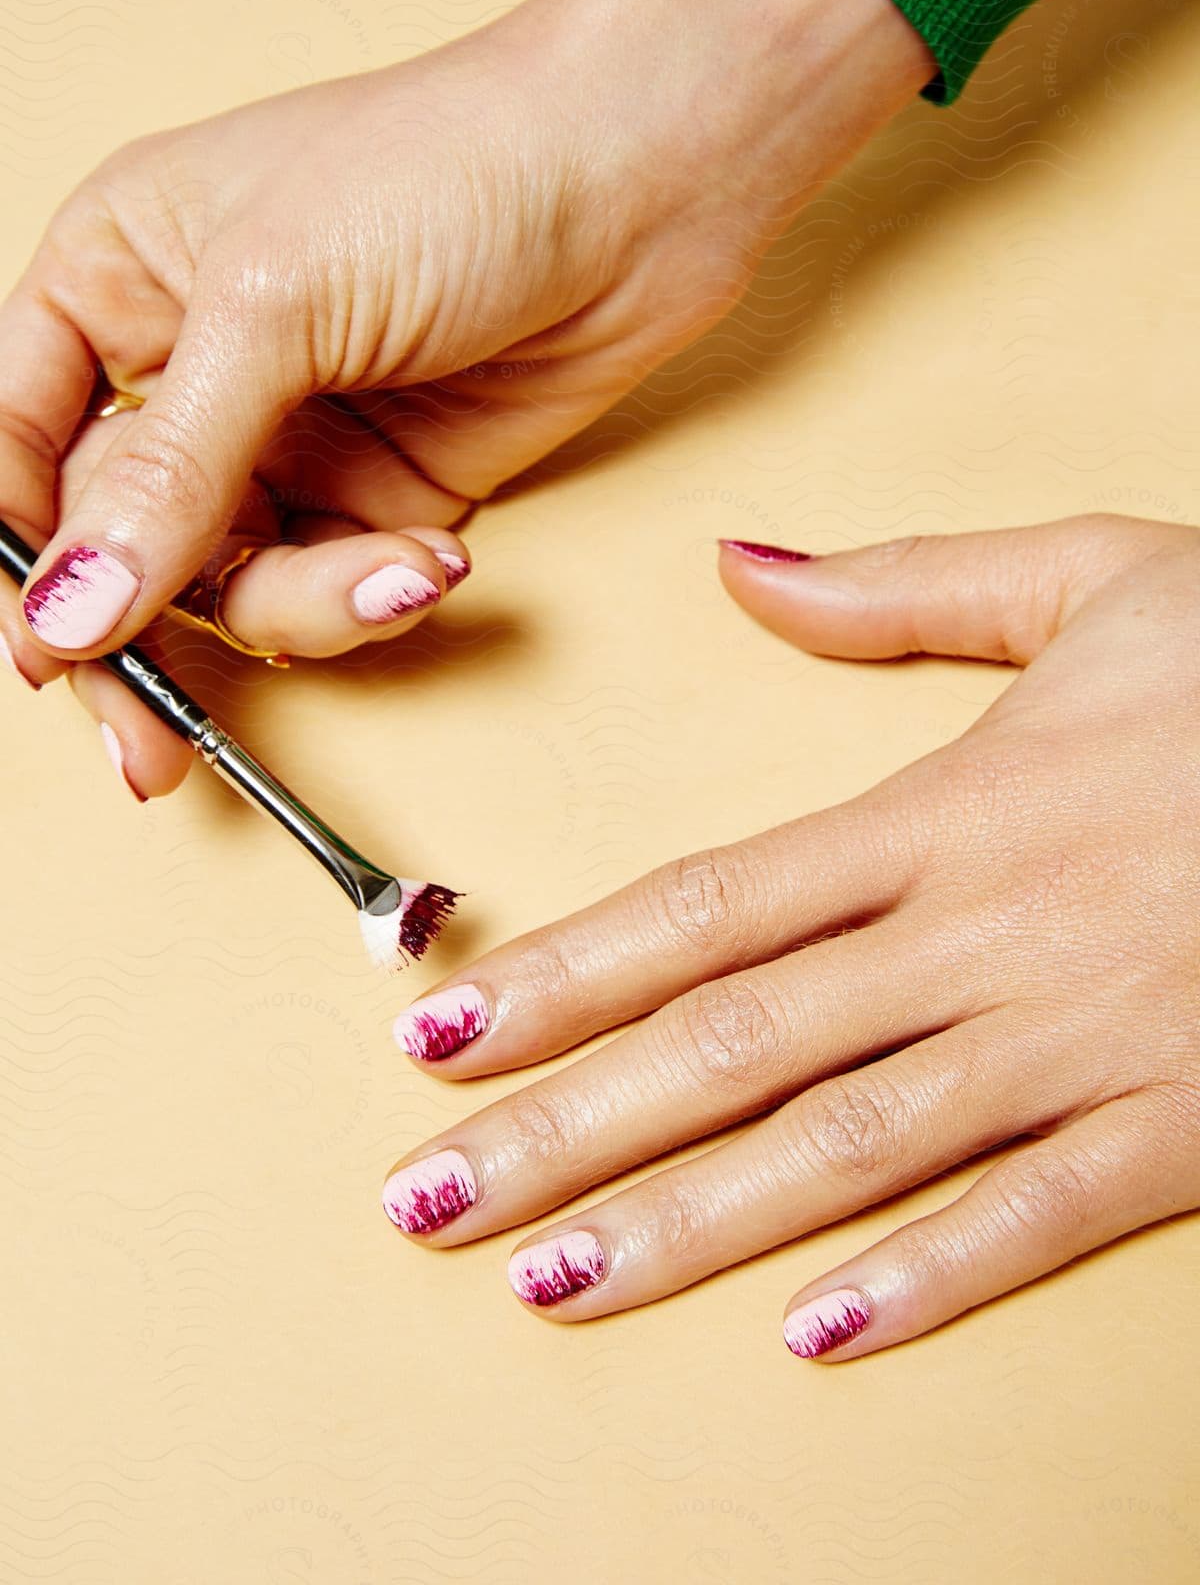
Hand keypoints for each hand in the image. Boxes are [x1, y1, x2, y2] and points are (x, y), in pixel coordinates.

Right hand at [0, 0, 929, 796]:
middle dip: (142, 637)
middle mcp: (189, 367)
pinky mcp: (383, 490)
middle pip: (116, 541)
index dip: (22, 554)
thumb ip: (167, 473)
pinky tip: (432, 560)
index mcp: (115, 277)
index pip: (17, 444)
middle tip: (153, 749)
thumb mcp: (272, 306)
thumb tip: (67, 610)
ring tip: (389, 574)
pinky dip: (373, 595)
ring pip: (231, 583)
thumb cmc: (448, 164)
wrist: (641, 175)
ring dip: (301, 608)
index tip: (46, 648)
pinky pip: (334, 588)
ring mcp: (288, 436)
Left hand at [381, 515, 1199, 1359]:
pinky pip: (1038, 1216)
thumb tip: (737, 567)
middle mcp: (986, 935)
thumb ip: (905, 586)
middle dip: (567, 1130)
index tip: (438, 1032)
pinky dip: (927, 1279)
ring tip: (550, 1282)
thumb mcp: (1093, 578)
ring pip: (851, 1147)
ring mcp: (1083, 1037)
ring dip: (689, 1225)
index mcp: (947, 811)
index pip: (707, 904)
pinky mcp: (1184, 1119)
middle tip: (424, 1200)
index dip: (559, 974)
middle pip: (735, 1044)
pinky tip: (810, 1338)